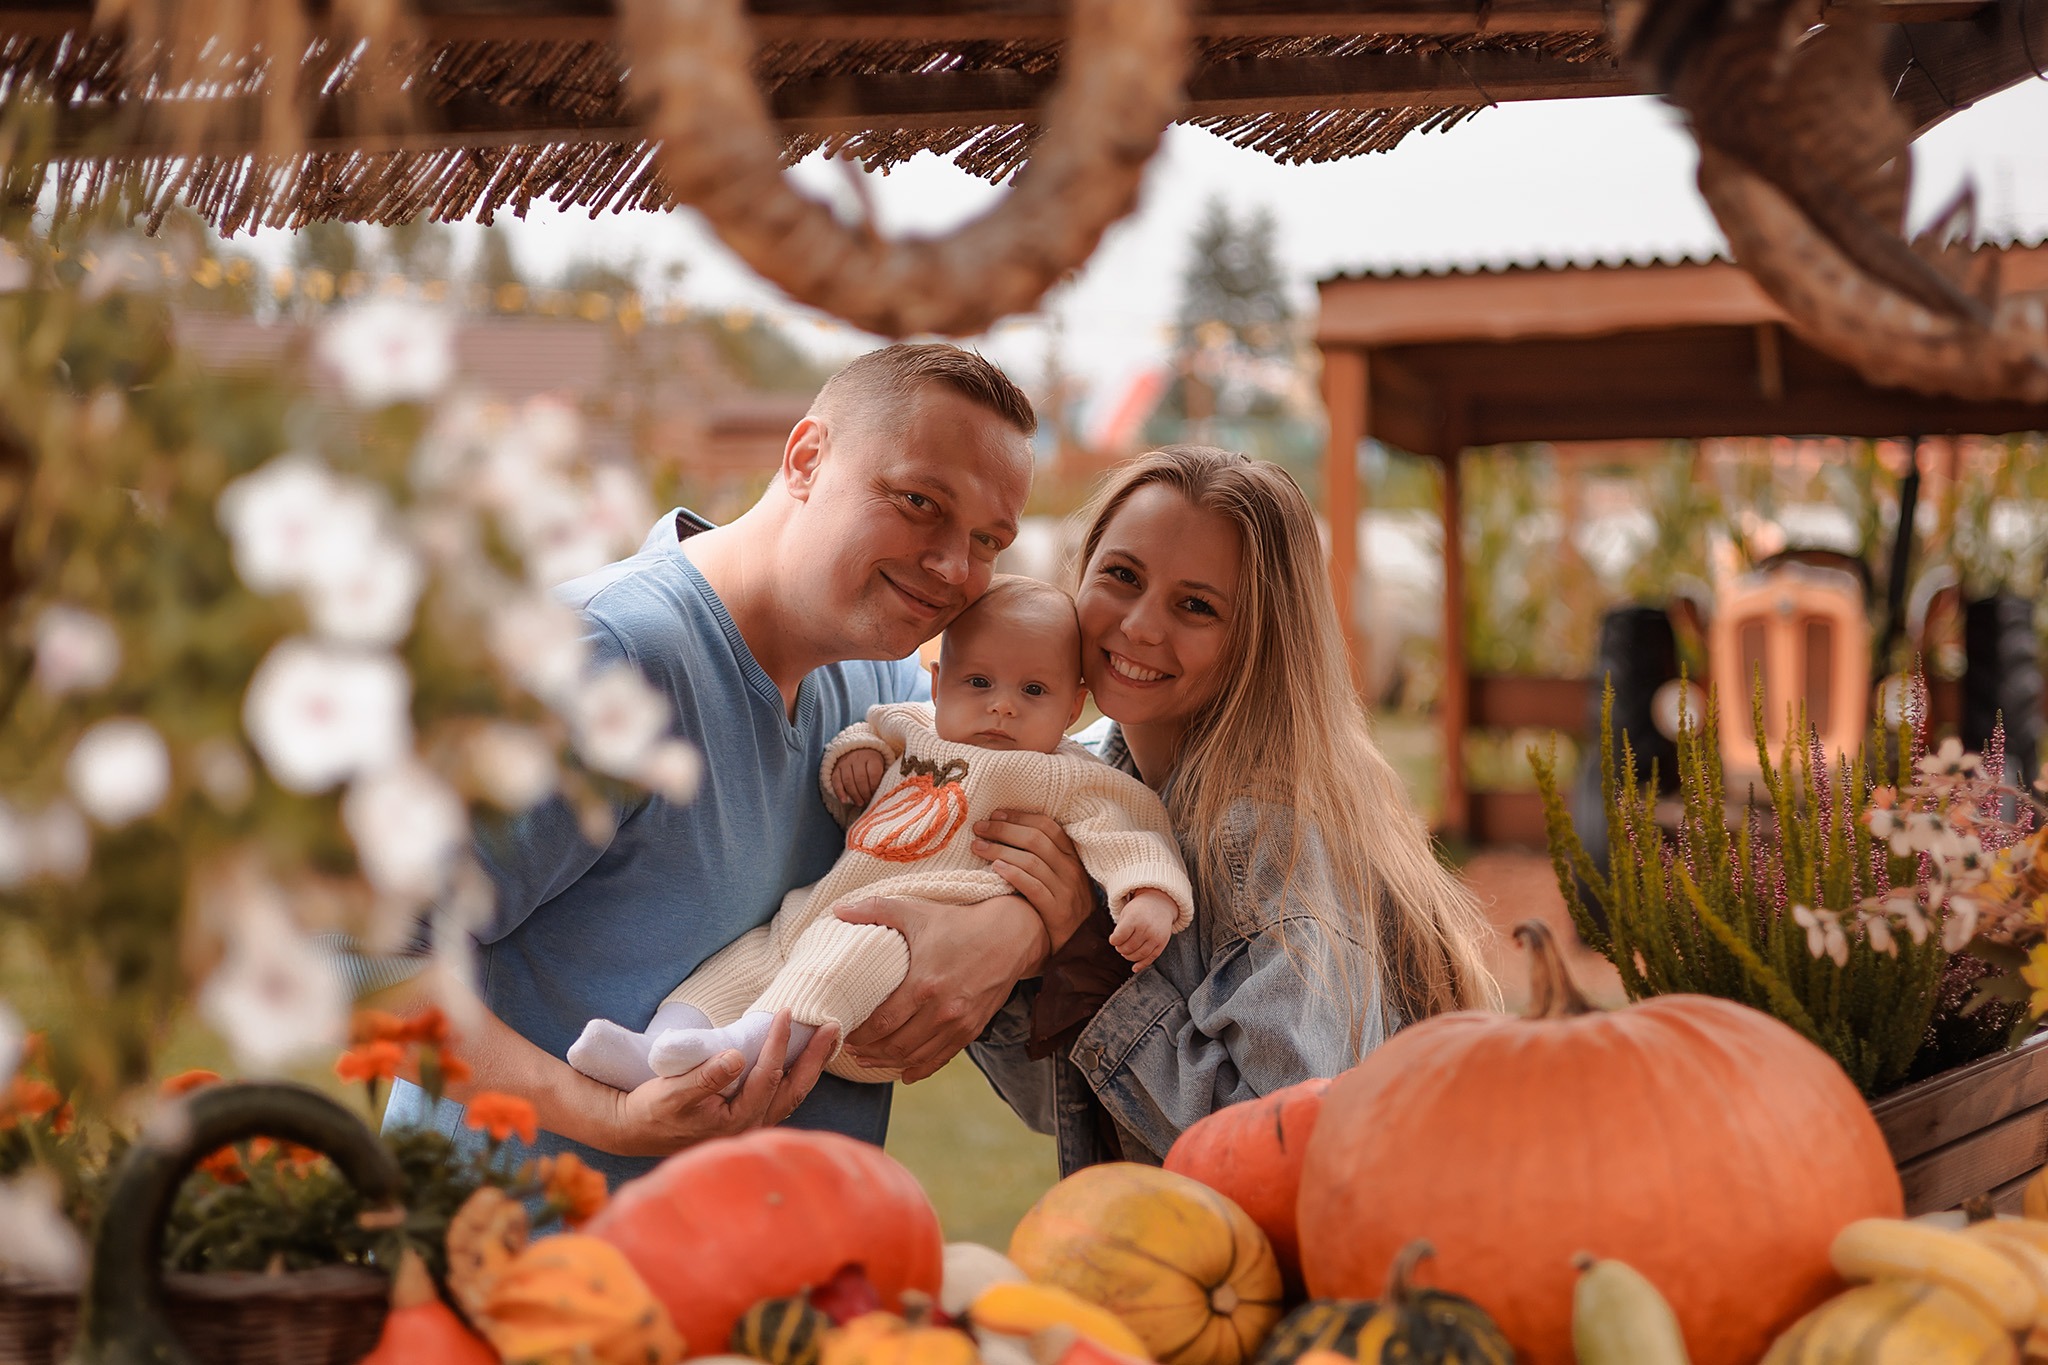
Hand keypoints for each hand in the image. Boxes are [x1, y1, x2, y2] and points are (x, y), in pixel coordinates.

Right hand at [603, 1012, 838, 1157]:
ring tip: (828, 1038)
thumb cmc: (651, 1111)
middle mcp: (751, 1126)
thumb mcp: (672, 1093)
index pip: (767, 1077)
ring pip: (792, 1093)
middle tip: (833, 1026)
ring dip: (810, 1065)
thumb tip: (737, 1058)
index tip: (786, 1013)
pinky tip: (803, 1057)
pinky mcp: (746, 1118)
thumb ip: (705, 1077)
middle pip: (794, 1089)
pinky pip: (781, 1095)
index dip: (778, 1043)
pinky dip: (795, 1074)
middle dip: (815, 1057)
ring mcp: (751, 1124)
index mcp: (736, 1121)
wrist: (634, 1129)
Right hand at [832, 750, 886, 808]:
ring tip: (859, 803)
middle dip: (864, 793)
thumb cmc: (872, 764)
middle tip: (867, 801)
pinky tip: (844, 801)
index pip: (873, 773)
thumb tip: (880, 795)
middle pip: (860, 778)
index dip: (874, 786)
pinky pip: (836, 781)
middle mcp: (857, 758)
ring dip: (854, 794)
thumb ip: (880, 778)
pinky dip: (839, 792)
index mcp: (871, 757)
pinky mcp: (836, 768)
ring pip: (848, 780)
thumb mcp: (880, 766)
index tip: (875, 794)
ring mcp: (845, 763)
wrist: (858, 751)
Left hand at [836, 895, 1044, 1081]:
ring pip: (916, 1056)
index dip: (859, 1034)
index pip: (882, 1023)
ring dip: (889, 1062)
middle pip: (896, 1045)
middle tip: (851, 1048)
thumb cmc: (960, 923)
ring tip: (869, 1058)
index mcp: (924, 984)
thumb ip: (875, 910)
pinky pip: (941, 1059)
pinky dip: (920, 1069)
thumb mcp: (917, 912)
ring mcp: (960, 1023)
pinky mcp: (973, 1029)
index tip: (844, 1032)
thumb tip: (838, 909)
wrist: (1011, 935)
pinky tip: (905, 1072)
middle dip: (869, 1051)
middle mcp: (942, 1010)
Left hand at [972, 810, 1091, 950]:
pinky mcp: (1058, 913)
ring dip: (1001, 849)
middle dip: (1004, 830)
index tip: (996, 814)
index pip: (1048, 827)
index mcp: (1073, 858)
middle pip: (1036, 840)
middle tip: (979, 827)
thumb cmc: (1062, 908)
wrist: (1080, 948)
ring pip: (1032, 861)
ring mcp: (1067, 892)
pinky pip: (1034, 888)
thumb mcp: (1060, 879)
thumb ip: (1043, 858)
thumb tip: (1008, 834)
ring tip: (978, 846)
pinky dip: (1013, 874)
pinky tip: (995, 868)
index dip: (1020, 818)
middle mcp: (1072, 871)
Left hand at [1109, 891, 1175, 971]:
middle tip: (1120, 946)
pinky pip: (1151, 958)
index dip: (1113, 941)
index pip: (1119, 937)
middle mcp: (1146, 928)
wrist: (1159, 903)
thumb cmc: (1138, 910)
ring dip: (1129, 957)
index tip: (1114, 939)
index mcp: (1134, 918)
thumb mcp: (1126, 913)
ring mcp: (1155, 936)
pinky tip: (1134, 968)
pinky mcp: (1162, 943)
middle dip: (1121, 949)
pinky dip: (1141, 965)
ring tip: (1126, 952)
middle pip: (1128, 948)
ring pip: (1138, 955)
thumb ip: (1120, 929)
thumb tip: (1116, 946)